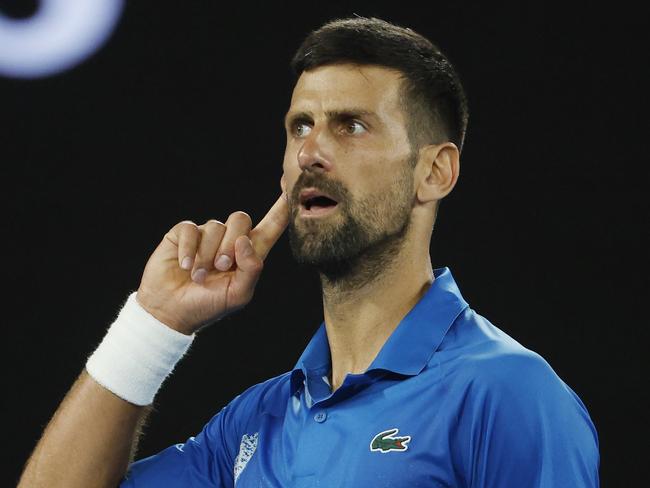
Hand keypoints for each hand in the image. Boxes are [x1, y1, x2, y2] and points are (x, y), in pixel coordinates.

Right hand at [135, 193, 288, 334]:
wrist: (171, 311)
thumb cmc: (208, 305)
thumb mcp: (237, 294)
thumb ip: (251, 269)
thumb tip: (245, 241)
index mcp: (249, 254)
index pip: (271, 226)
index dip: (281, 208)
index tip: (290, 187)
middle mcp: (229, 240)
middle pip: (241, 219)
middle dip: (231, 244)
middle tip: (221, 267)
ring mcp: (206, 235)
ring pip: (215, 226)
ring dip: (206, 255)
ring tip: (199, 276)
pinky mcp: (183, 234)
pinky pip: (190, 229)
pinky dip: (189, 250)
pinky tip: (185, 266)